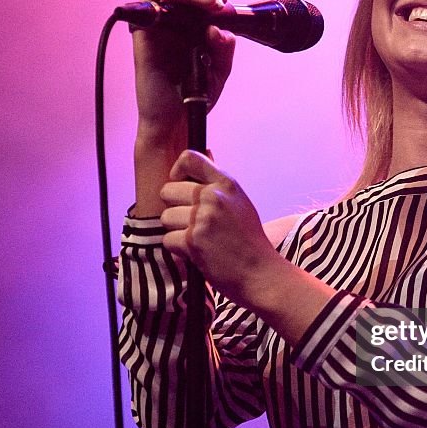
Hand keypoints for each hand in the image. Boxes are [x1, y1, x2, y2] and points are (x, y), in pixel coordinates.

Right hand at [134, 0, 235, 144]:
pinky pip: (146, 7)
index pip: (199, 2)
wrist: (176, 122)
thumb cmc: (195, 98)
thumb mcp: (219, 70)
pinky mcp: (144, 38)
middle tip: (217, 2)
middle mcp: (174, 28)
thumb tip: (217, 28)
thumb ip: (224, 48)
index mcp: (192, 32)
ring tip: (207, 0)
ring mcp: (158, 31)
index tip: (225, 2)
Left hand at [160, 150, 278, 305]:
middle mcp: (214, 197)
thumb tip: (205, 153)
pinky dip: (179, 249)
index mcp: (227, 184)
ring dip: (176, 231)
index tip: (178, 183)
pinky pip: (168, 239)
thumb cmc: (249, 240)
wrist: (260, 273)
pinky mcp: (193, 241)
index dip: (177, 170)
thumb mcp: (239, 203)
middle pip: (168, 190)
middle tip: (192, 223)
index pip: (189, 158)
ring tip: (199, 240)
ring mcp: (203, 218)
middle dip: (174, 208)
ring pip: (166, 217)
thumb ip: (218, 183)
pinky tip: (198, 253)